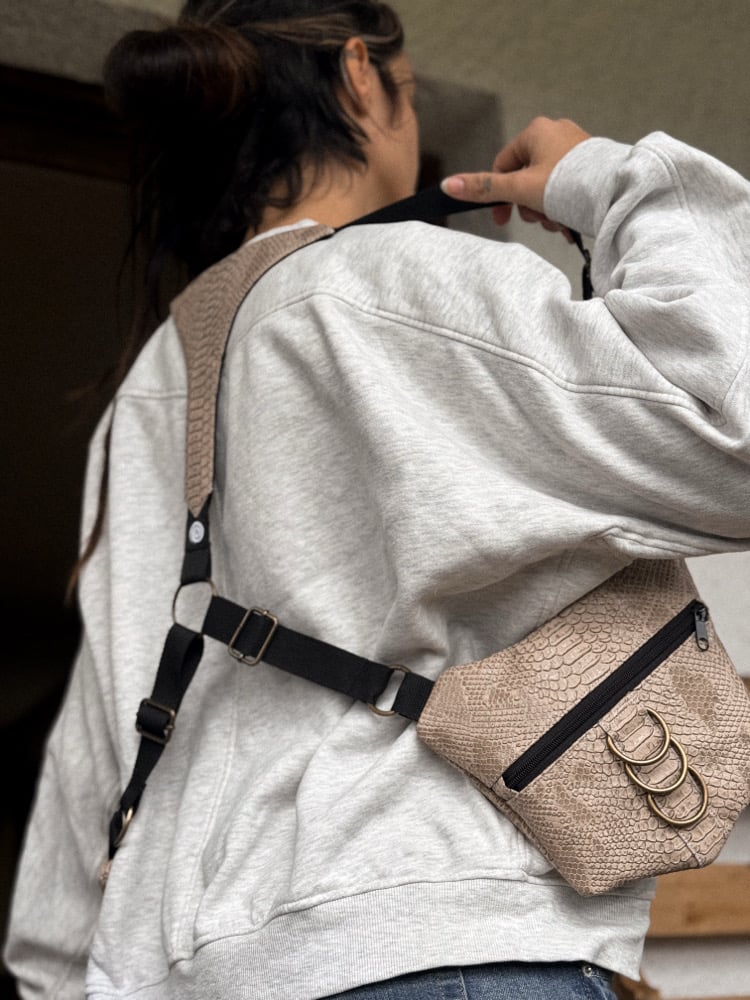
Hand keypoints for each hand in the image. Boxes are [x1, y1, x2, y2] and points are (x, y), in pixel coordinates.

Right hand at [441, 117, 590, 230]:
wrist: (615, 192)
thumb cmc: (568, 184)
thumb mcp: (519, 189)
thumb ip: (485, 188)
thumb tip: (449, 185)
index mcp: (536, 131)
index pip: (503, 165)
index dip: (500, 195)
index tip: (502, 219)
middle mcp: (557, 133)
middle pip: (526, 178)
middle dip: (528, 205)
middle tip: (539, 219)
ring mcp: (576, 148)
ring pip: (547, 186)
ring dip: (546, 210)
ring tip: (558, 221)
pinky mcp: (591, 164)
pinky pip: (567, 187)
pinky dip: (564, 206)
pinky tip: (570, 219)